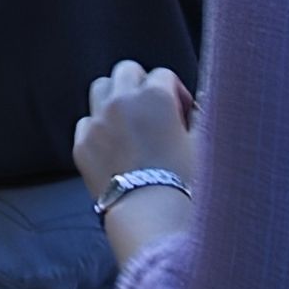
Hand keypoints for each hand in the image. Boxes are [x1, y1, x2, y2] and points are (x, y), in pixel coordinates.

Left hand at [73, 60, 196, 198]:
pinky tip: (114, 146)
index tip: (183, 115)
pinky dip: (99, 127)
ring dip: (115, 97)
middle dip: (142, 85)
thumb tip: (199, 105)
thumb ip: (202, 117)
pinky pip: (87, 122)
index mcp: (154, 96)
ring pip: (101, 88)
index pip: (163, 75)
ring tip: (130, 121)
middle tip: (154, 111)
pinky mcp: (82, 143)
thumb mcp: (205, 144)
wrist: (153, 216)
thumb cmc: (187, 181)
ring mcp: (97, 121)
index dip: (176, 93)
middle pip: (127, 71)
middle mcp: (121, 100)